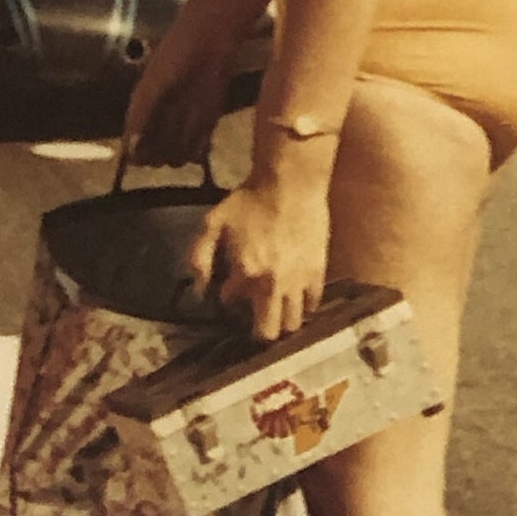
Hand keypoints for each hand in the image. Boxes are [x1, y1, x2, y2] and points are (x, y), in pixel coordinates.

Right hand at [124, 40, 232, 167]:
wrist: (208, 44)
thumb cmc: (174, 56)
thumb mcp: (152, 84)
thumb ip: (141, 114)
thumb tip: (130, 149)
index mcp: (142, 112)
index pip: (134, 148)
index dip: (137, 156)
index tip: (142, 157)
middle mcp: (160, 124)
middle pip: (156, 158)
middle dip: (159, 156)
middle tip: (165, 144)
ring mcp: (182, 127)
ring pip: (177, 158)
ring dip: (180, 153)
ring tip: (183, 132)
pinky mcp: (204, 128)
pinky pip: (199, 152)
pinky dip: (198, 151)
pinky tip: (200, 138)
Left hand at [188, 177, 329, 341]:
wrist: (291, 183)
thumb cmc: (249, 200)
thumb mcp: (213, 223)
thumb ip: (199, 258)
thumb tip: (199, 290)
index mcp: (244, 273)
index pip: (232, 306)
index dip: (228, 300)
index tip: (229, 292)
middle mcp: (271, 285)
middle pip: (269, 332)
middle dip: (259, 331)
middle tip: (255, 319)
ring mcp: (297, 282)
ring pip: (292, 324)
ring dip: (282, 321)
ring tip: (276, 309)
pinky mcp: (317, 274)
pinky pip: (312, 305)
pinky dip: (303, 307)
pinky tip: (295, 298)